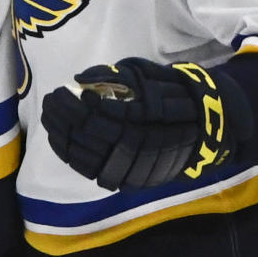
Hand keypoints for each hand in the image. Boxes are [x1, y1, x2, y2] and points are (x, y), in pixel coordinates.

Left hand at [40, 57, 252, 191]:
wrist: (207, 130)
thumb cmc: (175, 95)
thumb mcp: (151, 76)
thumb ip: (118, 77)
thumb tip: (82, 79)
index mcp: (145, 118)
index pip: (98, 114)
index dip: (74, 104)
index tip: (61, 89)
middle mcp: (139, 145)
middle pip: (89, 134)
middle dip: (63, 117)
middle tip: (50, 100)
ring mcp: (134, 167)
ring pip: (87, 156)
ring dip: (62, 135)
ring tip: (50, 117)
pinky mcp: (129, 180)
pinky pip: (92, 172)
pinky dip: (71, 156)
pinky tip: (59, 139)